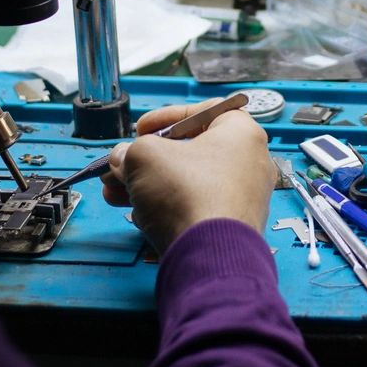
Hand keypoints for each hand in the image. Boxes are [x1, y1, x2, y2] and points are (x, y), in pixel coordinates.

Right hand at [102, 100, 274, 252]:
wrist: (208, 254)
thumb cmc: (187, 194)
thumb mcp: (143, 156)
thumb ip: (130, 151)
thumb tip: (122, 159)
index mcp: (241, 133)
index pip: (203, 111)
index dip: (166, 117)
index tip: (142, 129)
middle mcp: (249, 163)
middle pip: (189, 152)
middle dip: (146, 161)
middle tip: (121, 166)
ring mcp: (244, 198)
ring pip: (188, 183)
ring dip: (148, 185)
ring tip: (116, 193)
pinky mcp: (232, 227)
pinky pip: (196, 207)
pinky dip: (167, 208)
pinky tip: (139, 215)